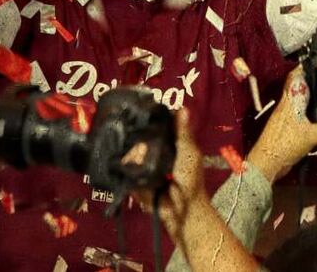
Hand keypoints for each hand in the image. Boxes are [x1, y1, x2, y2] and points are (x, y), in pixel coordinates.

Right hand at [133, 109, 208, 238]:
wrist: (180, 209)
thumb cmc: (190, 179)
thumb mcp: (189, 153)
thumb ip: (183, 132)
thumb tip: (182, 107)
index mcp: (170, 143)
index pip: (156, 126)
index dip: (150, 119)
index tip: (141, 110)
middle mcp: (155, 152)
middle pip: (140, 136)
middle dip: (140, 138)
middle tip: (145, 145)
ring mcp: (143, 165)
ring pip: (131, 150)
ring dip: (137, 154)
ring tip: (143, 160)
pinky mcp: (133, 178)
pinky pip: (126, 167)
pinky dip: (130, 166)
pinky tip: (135, 167)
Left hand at [246, 66, 316, 181]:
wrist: (266, 164)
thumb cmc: (281, 147)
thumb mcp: (311, 137)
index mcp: (290, 101)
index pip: (295, 77)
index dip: (304, 67)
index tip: (315, 62)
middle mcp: (286, 106)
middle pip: (296, 86)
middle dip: (309, 80)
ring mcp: (284, 116)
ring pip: (297, 99)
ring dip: (308, 95)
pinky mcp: (285, 128)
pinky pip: (298, 113)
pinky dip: (307, 111)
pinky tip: (314, 117)